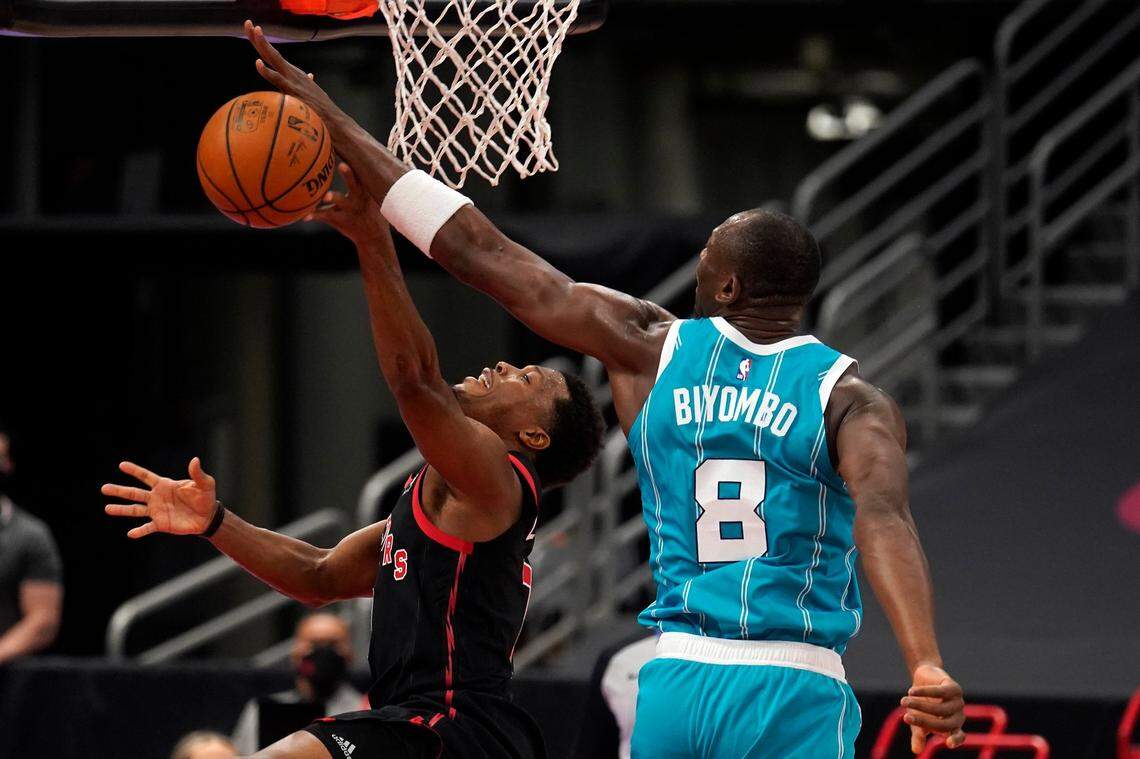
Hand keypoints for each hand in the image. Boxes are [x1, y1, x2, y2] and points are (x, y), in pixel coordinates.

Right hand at [102, 458, 217, 538]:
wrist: (208, 517)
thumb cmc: (206, 498)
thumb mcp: (205, 484)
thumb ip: (197, 473)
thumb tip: (195, 460)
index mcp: (164, 485)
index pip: (146, 476)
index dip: (134, 471)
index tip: (121, 465)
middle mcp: (156, 497)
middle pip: (134, 493)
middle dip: (119, 490)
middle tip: (104, 488)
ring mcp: (157, 511)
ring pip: (135, 510)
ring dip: (122, 510)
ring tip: (107, 508)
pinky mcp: (161, 524)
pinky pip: (147, 528)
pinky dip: (139, 531)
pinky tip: (130, 533)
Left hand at [244, 20, 334, 116]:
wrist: (333, 119)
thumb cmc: (322, 109)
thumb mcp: (312, 92)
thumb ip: (308, 82)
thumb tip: (310, 76)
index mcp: (293, 73)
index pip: (273, 56)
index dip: (263, 44)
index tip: (253, 30)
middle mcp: (292, 73)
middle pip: (271, 53)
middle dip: (259, 38)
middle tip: (248, 23)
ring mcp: (292, 80)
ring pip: (274, 59)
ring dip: (263, 45)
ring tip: (255, 31)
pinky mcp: (292, 90)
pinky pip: (277, 80)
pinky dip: (267, 72)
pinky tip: (258, 63)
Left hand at [308, 162, 390, 244]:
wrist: (374, 237)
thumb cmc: (368, 209)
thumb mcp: (370, 195)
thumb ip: (358, 179)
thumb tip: (351, 155)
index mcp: (365, 189)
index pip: (361, 172)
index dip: (356, 162)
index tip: (353, 151)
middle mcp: (359, 198)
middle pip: (355, 184)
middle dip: (349, 175)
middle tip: (342, 166)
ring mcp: (350, 210)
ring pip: (341, 202)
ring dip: (334, 197)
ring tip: (326, 196)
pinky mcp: (342, 220)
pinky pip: (326, 216)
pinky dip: (315, 215)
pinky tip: (305, 217)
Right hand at [901, 664, 966, 752]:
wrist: (923, 679)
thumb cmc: (922, 705)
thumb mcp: (918, 721)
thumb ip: (919, 736)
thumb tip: (916, 751)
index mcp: (952, 727)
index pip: (959, 736)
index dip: (955, 740)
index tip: (948, 743)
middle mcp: (958, 716)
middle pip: (945, 724)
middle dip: (924, 722)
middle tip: (906, 717)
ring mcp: (958, 702)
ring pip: (940, 708)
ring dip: (919, 705)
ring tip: (903, 701)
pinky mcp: (953, 688)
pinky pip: (939, 692)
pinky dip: (924, 692)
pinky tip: (911, 692)